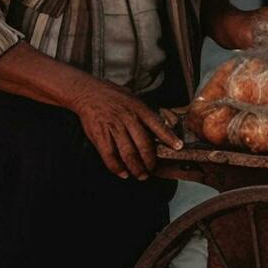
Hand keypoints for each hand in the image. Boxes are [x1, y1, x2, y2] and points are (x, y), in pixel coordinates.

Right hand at [66, 76, 181, 179]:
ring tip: (141, 175)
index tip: (178, 147)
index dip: (169, 137)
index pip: (158, 125)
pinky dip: (117, 168)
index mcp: (139, 109)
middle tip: (152, 169)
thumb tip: (159, 129)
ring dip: (136, 168)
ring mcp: (114, 127)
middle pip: (144, 145)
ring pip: (128, 153)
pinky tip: (123, 173)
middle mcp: (128, 118)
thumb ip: (144, 114)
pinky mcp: (100, 135)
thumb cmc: (113, 97)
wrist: (89, 92)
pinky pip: (110, 156)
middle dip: (150, 161)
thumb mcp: (133, 100)